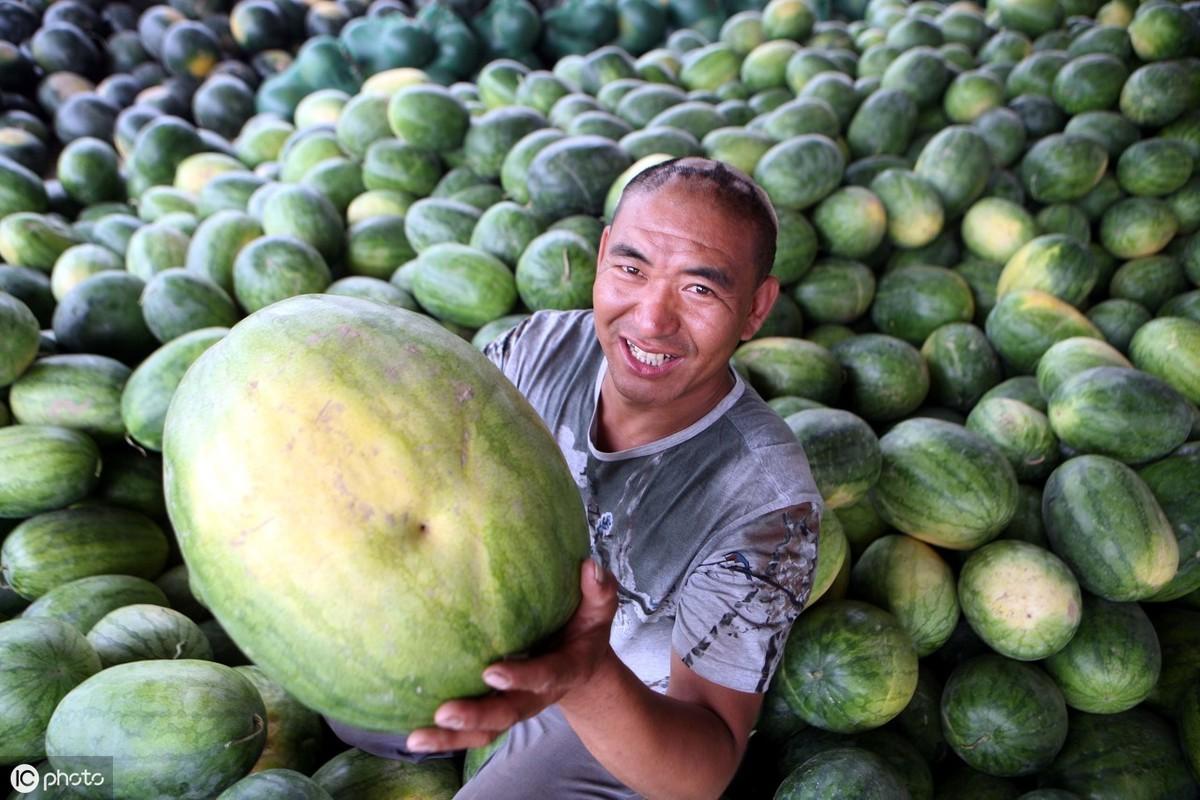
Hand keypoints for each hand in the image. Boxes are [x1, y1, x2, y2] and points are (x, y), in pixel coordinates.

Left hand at [405, 559, 617, 751]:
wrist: (580, 665)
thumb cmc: (584, 629)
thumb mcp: (598, 610)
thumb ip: (598, 591)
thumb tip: (589, 566)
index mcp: (564, 670)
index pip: (545, 675)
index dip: (521, 677)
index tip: (492, 671)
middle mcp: (537, 695)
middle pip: (507, 713)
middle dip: (476, 715)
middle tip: (444, 712)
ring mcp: (514, 706)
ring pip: (485, 730)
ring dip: (451, 737)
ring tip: (415, 737)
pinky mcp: (496, 709)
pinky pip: (471, 729)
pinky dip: (443, 737)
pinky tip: (411, 735)